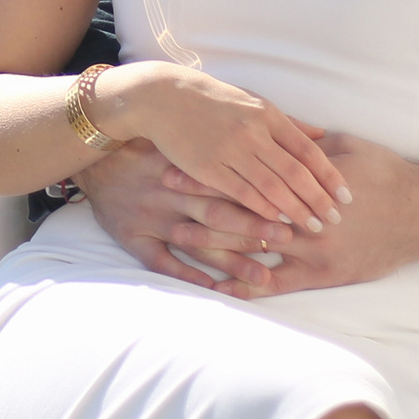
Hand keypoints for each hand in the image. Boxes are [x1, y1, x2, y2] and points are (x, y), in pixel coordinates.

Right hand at [76, 141, 292, 290]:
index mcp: (191, 163)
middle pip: (220, 211)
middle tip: (291, 239)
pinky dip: (185, 274)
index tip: (298, 209)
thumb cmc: (162, 138)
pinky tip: (215, 288)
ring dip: (230, 259)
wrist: (99, 150)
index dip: (269, 195)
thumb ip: (256, 130)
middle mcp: (173, 190)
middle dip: (256, 227)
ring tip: (265, 277)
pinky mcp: (132, 235)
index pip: (237, 181)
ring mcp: (152, 214)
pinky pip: (160, 260)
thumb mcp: (200, 132)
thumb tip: (319, 133)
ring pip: (196, 240)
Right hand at [102, 64, 348, 231]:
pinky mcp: (208, 168)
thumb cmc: (213, 100)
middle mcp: (253, 133)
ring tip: (312, 226)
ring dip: (295, 210)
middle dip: (318, 199)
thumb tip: (323, 138)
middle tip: (334, 219)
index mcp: (268, 115)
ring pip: (272, 188)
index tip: (346, 196)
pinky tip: (277, 221)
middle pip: (295, 173)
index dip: (330, 176)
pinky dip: (263, 209)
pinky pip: (242, 194)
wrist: (164, 98)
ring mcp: (230, 151)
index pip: (308, 151)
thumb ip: (288, 123)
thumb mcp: (253, 101)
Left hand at [166, 134, 418, 299]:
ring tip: (174, 240)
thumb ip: (304, 145)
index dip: (206, 173)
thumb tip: (269, 130)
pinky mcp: (322, 276)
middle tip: (159, 200)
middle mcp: (303, 219)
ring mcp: (311, 252)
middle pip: (238, 212)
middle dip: (197, 206)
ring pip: (250, 249)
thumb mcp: (344, 147)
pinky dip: (243, 286)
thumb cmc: (386, 172)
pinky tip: (215, 286)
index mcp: (303, 181)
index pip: (244, 176)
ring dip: (211, 246)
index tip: (171, 166)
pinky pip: (274, 285)